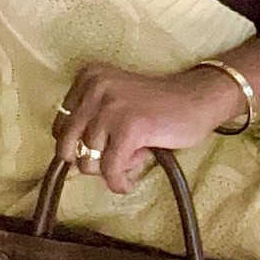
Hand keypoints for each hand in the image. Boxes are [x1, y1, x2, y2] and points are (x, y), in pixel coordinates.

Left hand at [54, 63, 243, 192]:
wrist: (199, 99)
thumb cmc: (159, 105)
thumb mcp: (116, 100)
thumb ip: (92, 120)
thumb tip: (71, 158)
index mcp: (89, 77)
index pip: (60, 125)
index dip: (79, 145)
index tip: (101, 148)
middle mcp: (95, 87)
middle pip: (68, 145)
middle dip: (88, 161)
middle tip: (111, 162)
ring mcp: (112, 107)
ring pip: (88, 161)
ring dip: (110, 169)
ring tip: (132, 159)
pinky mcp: (129, 128)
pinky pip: (111, 169)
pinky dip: (118, 182)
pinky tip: (128, 183)